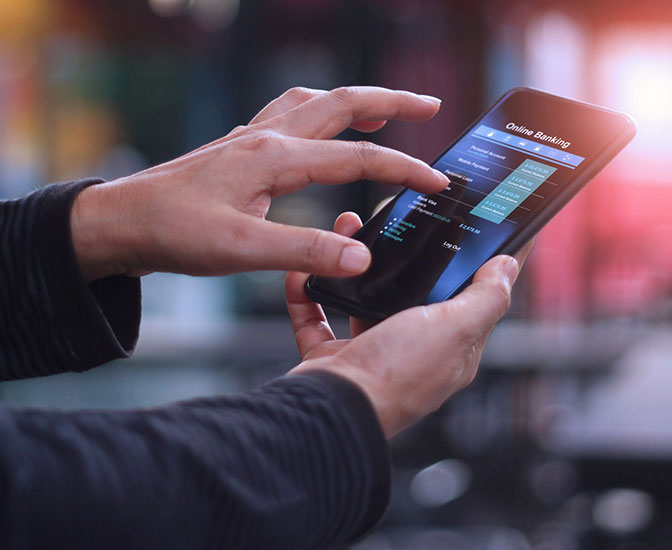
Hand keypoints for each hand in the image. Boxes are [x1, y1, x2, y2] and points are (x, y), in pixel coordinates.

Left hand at [70, 86, 448, 281]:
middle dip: (392, 102)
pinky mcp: (240, 150)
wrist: (122, 222)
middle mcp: (266, 137)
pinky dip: (320, 114)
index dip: (403, 169)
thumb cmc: (173, 233)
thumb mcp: (242, 250)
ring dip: (355, 102)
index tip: (437, 183)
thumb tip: (360, 259)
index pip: (356, 158)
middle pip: (342, 104)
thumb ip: (304, 252)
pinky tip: (320, 132)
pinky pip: (290, 116)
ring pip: (315, 103)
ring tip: (385, 112)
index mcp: (274, 157)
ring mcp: (251, 139)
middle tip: (431, 108)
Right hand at [286, 212, 533, 437]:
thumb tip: (508, 268)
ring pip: (364, 297)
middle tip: (399, 218)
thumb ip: (485, 298)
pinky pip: (318, 317)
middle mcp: (412, 350)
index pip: (472, 296)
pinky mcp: (333, 356)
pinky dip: (309, 294)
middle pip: (413, 290)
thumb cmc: (394, 377)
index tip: (477, 226)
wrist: (331, 410)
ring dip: (355, 265)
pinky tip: (304, 270)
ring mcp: (371, 352)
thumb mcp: (453, 330)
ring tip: (349, 230)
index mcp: (449, 346)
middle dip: (406, 253)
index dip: (477, 261)